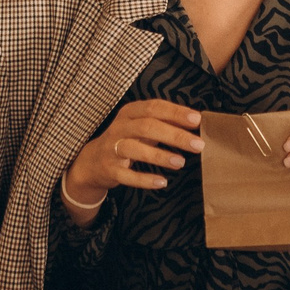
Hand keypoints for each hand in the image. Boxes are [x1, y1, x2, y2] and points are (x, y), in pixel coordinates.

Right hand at [62, 100, 204, 211]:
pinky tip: (162, 182)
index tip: (196, 120)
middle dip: (174, 135)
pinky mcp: (109, 169)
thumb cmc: (126, 140)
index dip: (176, 113)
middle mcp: (119, 127)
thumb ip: (165, 122)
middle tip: (197, 144)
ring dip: (159, 156)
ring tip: (180, 162)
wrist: (93, 162)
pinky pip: (126, 175)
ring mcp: (112, 148)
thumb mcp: (142, 126)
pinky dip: (144, 179)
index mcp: (130, 112)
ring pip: (135, 149)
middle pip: (147, 127)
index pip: (154, 107)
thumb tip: (195, 121)